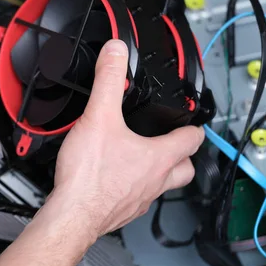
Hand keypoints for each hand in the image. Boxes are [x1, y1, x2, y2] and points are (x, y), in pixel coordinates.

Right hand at [51, 39, 203, 238]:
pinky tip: (114, 180)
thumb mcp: (98, 116)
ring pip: (162, 187)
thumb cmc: (89, 175)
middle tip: (174, 145)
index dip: (193, 127)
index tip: (190, 121)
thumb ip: (108, 80)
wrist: (72, 213)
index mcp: (158, 157)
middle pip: (184, 169)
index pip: (190, 139)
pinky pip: (135, 199)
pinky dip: (131, 188)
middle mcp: (154, 181)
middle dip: (182, 156)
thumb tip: (116, 52)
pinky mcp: (120, 211)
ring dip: (158, 174)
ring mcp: (139, 199)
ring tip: (144, 162)